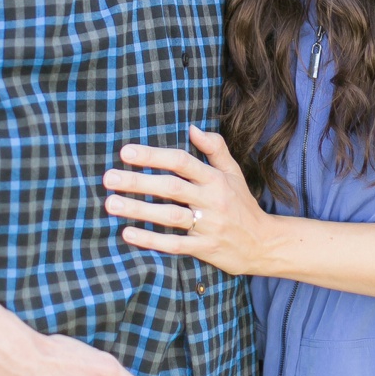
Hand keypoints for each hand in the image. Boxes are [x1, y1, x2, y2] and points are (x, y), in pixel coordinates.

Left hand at [103, 126, 273, 275]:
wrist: (266, 244)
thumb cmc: (242, 205)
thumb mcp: (233, 173)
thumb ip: (215, 148)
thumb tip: (192, 127)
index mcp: (215, 178)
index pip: (181, 161)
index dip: (153, 155)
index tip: (125, 151)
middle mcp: (212, 200)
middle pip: (171, 187)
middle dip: (138, 181)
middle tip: (108, 177)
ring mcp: (209, 225)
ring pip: (170, 216)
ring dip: (139, 209)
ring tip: (111, 204)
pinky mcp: (206, 248)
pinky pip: (176, 245)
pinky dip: (151, 240)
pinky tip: (128, 234)